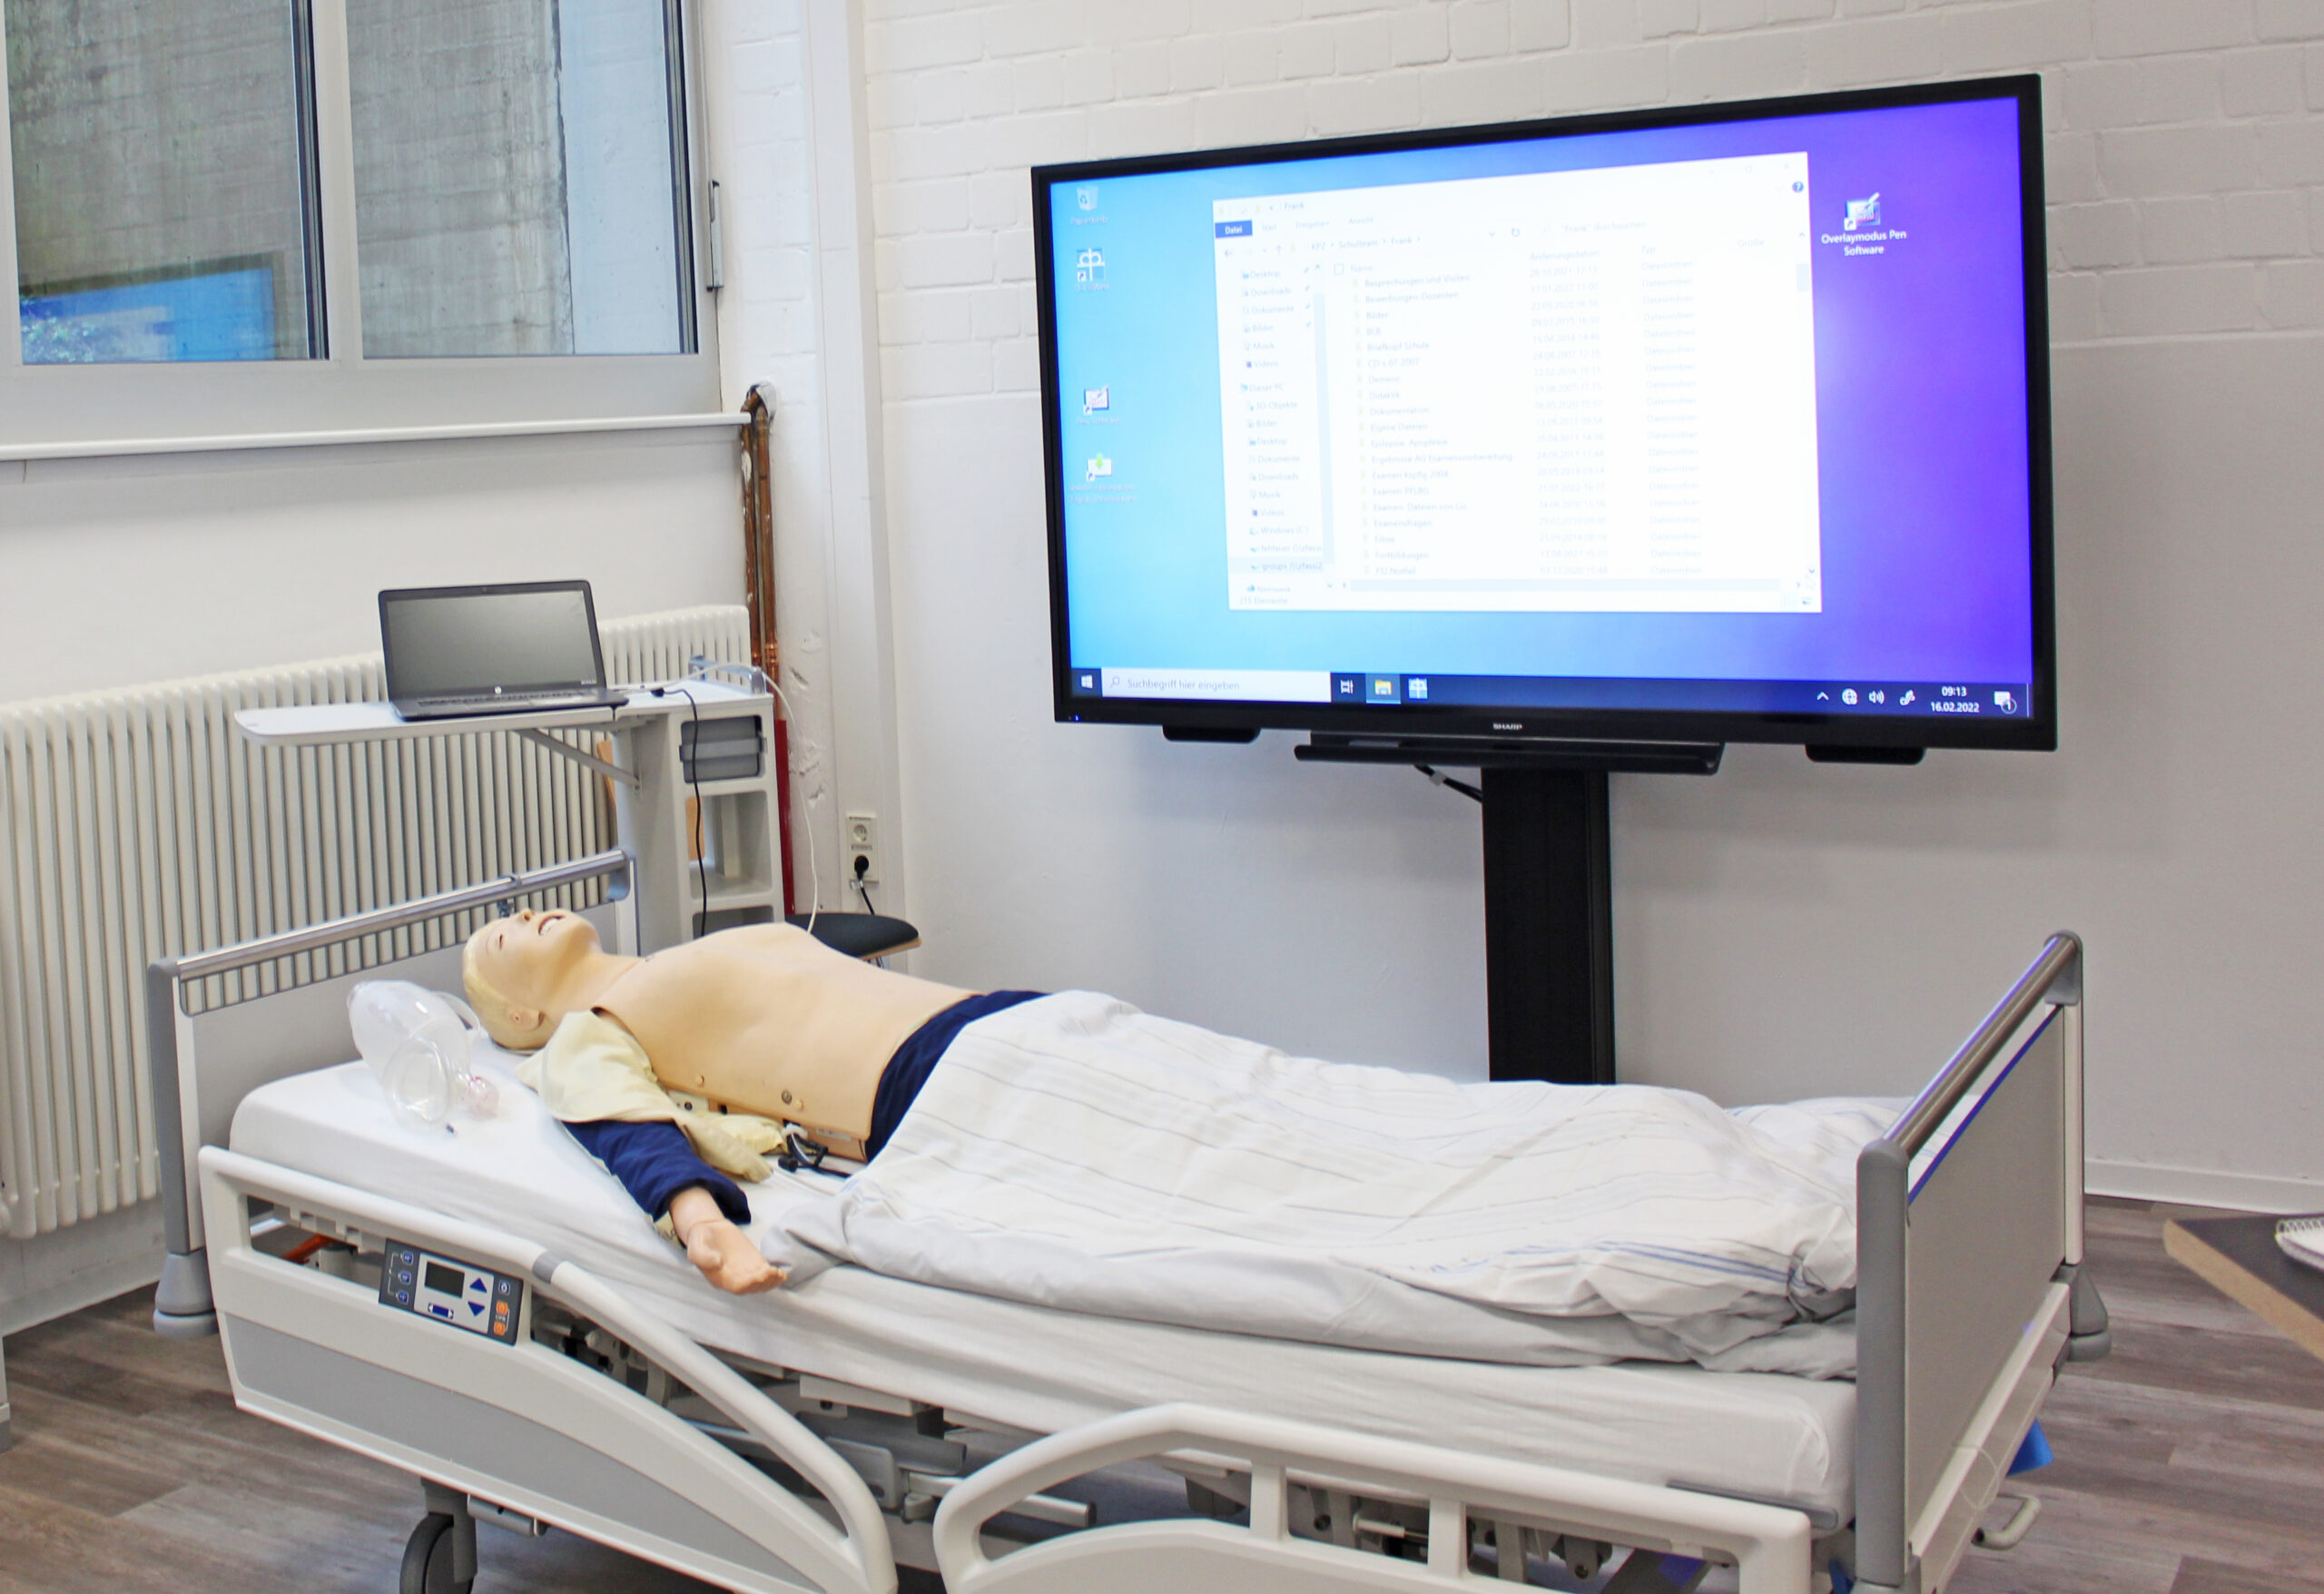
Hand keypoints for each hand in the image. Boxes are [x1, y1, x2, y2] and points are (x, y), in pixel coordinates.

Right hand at [668, 1187, 785, 1294]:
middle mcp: (734, 1279)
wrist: (709, 1228)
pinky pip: (764, 1272)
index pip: (737, 1287)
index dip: (748, 1283)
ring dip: (771, 1281)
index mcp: (720, 1279)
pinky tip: (782, 1273)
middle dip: (763, 1282)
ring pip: (760, 1282)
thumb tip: (718, 1262)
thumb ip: (703, 1257)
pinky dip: (773, 1275)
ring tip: (779, 1274)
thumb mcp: (696, 1247)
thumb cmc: (700, 1240)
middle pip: (751, 1287)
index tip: (758, 1276)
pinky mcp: (752, 1262)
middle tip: (772, 1273)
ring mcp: (744, 1271)